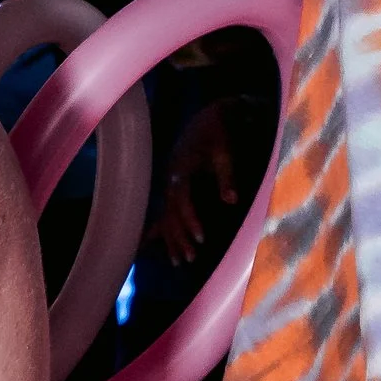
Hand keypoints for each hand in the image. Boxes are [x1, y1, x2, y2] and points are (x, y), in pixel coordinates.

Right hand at [154, 100, 242, 263]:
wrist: (207, 118)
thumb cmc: (217, 134)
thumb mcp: (224, 152)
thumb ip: (226, 177)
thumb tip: (231, 201)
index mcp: (180, 171)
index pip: (182, 202)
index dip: (190, 221)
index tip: (202, 239)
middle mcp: (170, 180)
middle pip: (170, 214)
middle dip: (178, 238)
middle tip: (189, 259)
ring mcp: (168, 183)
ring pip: (165, 216)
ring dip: (170, 239)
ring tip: (177, 262)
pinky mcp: (172, 186)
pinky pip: (163, 212)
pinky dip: (158, 230)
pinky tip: (149, 246)